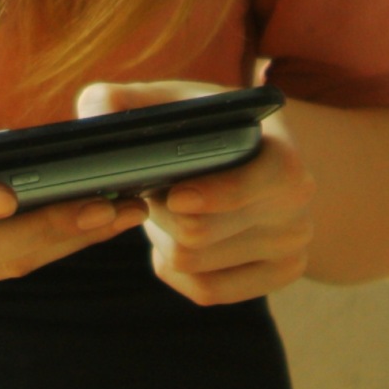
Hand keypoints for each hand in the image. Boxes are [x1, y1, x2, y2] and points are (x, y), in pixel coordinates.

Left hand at [76, 79, 314, 303]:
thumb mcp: (168, 100)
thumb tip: (92, 120)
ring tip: (166, 204)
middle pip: (200, 232)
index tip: (174, 194)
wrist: (259, 155)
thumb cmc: (202, 123)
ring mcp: (292, 250)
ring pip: (195, 263)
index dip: (211, 194)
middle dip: (160, 210)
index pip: (251, 187)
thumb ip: (116, 98)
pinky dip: (175, 267)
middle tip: (151, 186)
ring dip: (163, 237)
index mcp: (283, 157)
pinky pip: (206, 290)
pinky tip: (172, 237)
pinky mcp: (276, 277)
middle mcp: (297, 210)